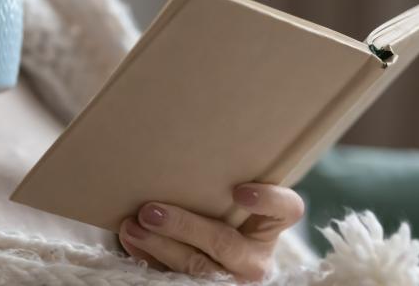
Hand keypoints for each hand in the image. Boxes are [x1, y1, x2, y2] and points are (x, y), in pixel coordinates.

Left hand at [119, 183, 304, 281]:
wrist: (216, 255)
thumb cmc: (222, 211)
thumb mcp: (230, 199)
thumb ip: (219, 182)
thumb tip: (176, 146)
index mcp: (269, 227)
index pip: (287, 210)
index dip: (268, 200)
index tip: (239, 190)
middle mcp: (255, 257)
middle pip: (225, 243)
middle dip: (185, 227)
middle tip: (151, 211)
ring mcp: (229, 277)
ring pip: (196, 267)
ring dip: (159, 245)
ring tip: (133, 226)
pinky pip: (173, 277)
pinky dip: (148, 258)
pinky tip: (131, 240)